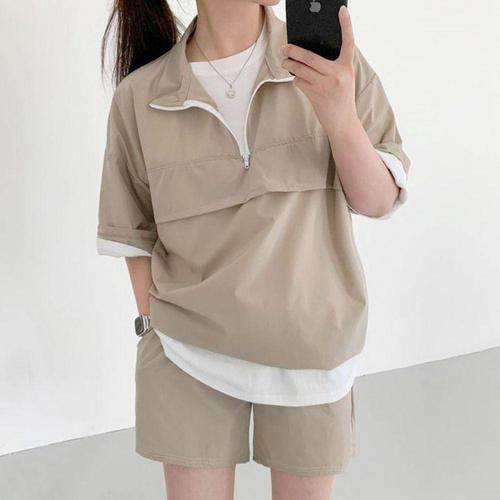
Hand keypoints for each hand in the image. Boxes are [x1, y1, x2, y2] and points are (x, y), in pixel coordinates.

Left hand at [279, 5, 357, 132]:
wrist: (342, 122)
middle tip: (285, 48)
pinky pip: (299, 82)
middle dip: (293, 51)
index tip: (342, 11)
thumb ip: (334, 66)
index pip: (348, 42)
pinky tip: (298, 80)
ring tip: (284, 62)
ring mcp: (325, 84)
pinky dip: (296, 80)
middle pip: (310, 56)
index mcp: (346, 67)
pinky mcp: (315, 94)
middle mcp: (337, 74)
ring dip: (289, 65)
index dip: (346, 25)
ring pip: (300, 69)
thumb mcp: (344, 79)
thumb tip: (311, 55)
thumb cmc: (342, 99)